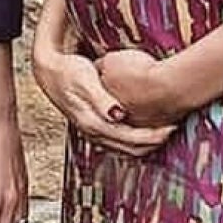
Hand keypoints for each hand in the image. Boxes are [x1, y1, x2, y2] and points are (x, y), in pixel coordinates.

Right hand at [31, 47, 173, 157]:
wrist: (49, 73)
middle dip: (154, 142)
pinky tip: (146, 132)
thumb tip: (118, 114)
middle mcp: (93, 132)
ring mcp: (92, 133)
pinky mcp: (93, 128)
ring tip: (165, 133)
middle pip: (130, 148)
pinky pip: (119, 144)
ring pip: (125, 150)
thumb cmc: (68, 71)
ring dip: (146, 144)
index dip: (152, 135)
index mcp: (93, 122)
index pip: (130, 138)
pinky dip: (135, 142)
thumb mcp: (84, 80)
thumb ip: (101, 99)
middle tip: (174, 130)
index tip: (172, 127)